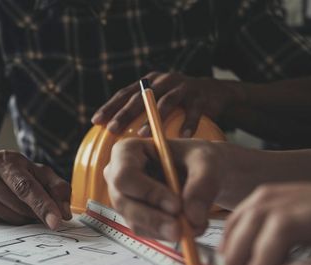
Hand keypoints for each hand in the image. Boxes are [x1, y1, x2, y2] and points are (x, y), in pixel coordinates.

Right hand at [0, 150, 71, 228]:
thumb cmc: (13, 172)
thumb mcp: (36, 171)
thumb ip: (56, 187)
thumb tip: (65, 212)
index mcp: (4, 160)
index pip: (26, 186)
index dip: (43, 205)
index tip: (57, 221)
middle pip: (21, 206)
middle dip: (38, 213)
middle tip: (47, 213)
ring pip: (13, 218)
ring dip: (27, 218)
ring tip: (23, 204)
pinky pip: (3, 225)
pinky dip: (13, 221)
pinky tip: (9, 208)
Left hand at [92, 72, 241, 136]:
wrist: (214, 93)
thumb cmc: (178, 103)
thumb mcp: (157, 101)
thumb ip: (139, 111)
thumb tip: (111, 133)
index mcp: (149, 82)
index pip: (125, 93)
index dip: (110, 106)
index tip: (96, 120)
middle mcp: (164, 81)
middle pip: (140, 96)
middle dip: (125, 113)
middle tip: (112, 128)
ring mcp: (183, 87)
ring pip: (166, 102)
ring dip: (153, 119)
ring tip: (142, 135)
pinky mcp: (201, 97)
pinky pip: (193, 112)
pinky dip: (188, 124)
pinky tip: (183, 137)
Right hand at [105, 138, 226, 240]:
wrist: (204, 174)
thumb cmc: (199, 159)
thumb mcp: (207, 161)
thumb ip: (202, 184)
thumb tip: (192, 217)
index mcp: (127, 151)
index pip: (124, 175)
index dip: (147, 192)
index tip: (176, 205)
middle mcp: (118, 175)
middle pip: (123, 202)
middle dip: (153, 218)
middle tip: (181, 229)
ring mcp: (124, 198)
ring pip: (134, 220)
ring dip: (163, 229)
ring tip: (194, 228)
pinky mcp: (134, 216)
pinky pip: (145, 231)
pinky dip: (166, 234)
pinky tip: (188, 228)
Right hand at [220, 183, 310, 264]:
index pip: (278, 233)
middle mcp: (299, 194)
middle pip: (254, 222)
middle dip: (238, 260)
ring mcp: (287, 190)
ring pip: (246, 214)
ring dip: (232, 247)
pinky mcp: (282, 193)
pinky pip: (248, 209)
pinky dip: (235, 231)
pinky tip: (235, 250)